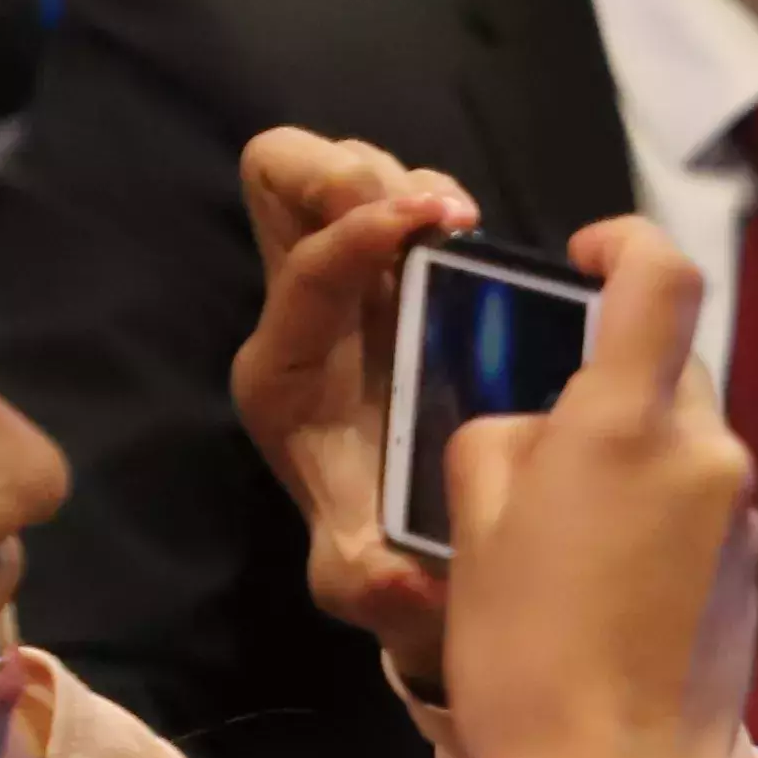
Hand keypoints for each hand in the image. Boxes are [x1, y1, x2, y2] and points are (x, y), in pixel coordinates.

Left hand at [227, 128, 490, 693]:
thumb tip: (405, 581)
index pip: (305, 264)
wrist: (417, 551)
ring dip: (403, 179)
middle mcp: (302, 314)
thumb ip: (373, 587)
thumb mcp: (369, 585)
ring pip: (343, 169)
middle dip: (354, 173)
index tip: (444, 224)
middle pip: (282, 177)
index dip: (362, 229)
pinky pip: (397, 196)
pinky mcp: (400, 277)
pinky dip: (430, 197)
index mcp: (283, 371)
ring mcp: (351, 285)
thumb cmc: (392, 556)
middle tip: (437, 215)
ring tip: (462, 226)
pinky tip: (475, 238)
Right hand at [436, 224, 757, 757]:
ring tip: (550, 540)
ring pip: (678, 446)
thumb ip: (502, 444)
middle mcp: (708, 452)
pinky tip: (597, 589)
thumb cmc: (526, 657)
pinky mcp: (752, 572)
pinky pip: (696, 512)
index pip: (661, 280)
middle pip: (666, 372)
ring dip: (622, 465)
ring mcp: (741, 515)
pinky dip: (650, 522)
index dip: (625, 245)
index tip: (586, 255)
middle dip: (602, 388)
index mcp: (632, 423)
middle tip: (529, 448)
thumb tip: (534, 426)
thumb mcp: (469, 529)